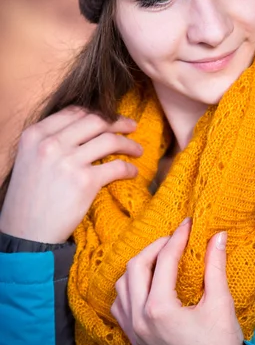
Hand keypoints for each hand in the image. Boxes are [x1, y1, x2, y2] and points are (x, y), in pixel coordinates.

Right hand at [0, 106, 141, 242]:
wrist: (26, 234)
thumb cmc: (30, 198)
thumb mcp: (30, 159)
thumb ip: (51, 140)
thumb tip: (86, 125)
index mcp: (36, 134)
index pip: (75, 110)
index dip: (99, 111)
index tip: (112, 117)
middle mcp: (50, 143)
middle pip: (96, 120)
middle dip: (119, 121)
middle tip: (132, 126)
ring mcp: (68, 162)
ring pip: (110, 140)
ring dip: (129, 144)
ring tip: (138, 150)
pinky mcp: (84, 182)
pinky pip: (117, 166)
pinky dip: (129, 168)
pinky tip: (132, 172)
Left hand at [111, 219, 243, 344]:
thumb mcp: (220, 303)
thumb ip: (215, 266)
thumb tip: (217, 235)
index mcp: (159, 309)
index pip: (164, 260)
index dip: (178, 237)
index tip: (189, 225)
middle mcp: (139, 319)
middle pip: (135, 267)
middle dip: (155, 247)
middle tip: (174, 239)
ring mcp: (134, 331)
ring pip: (121, 285)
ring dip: (139, 266)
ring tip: (160, 258)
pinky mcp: (136, 340)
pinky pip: (120, 306)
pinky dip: (129, 288)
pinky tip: (147, 284)